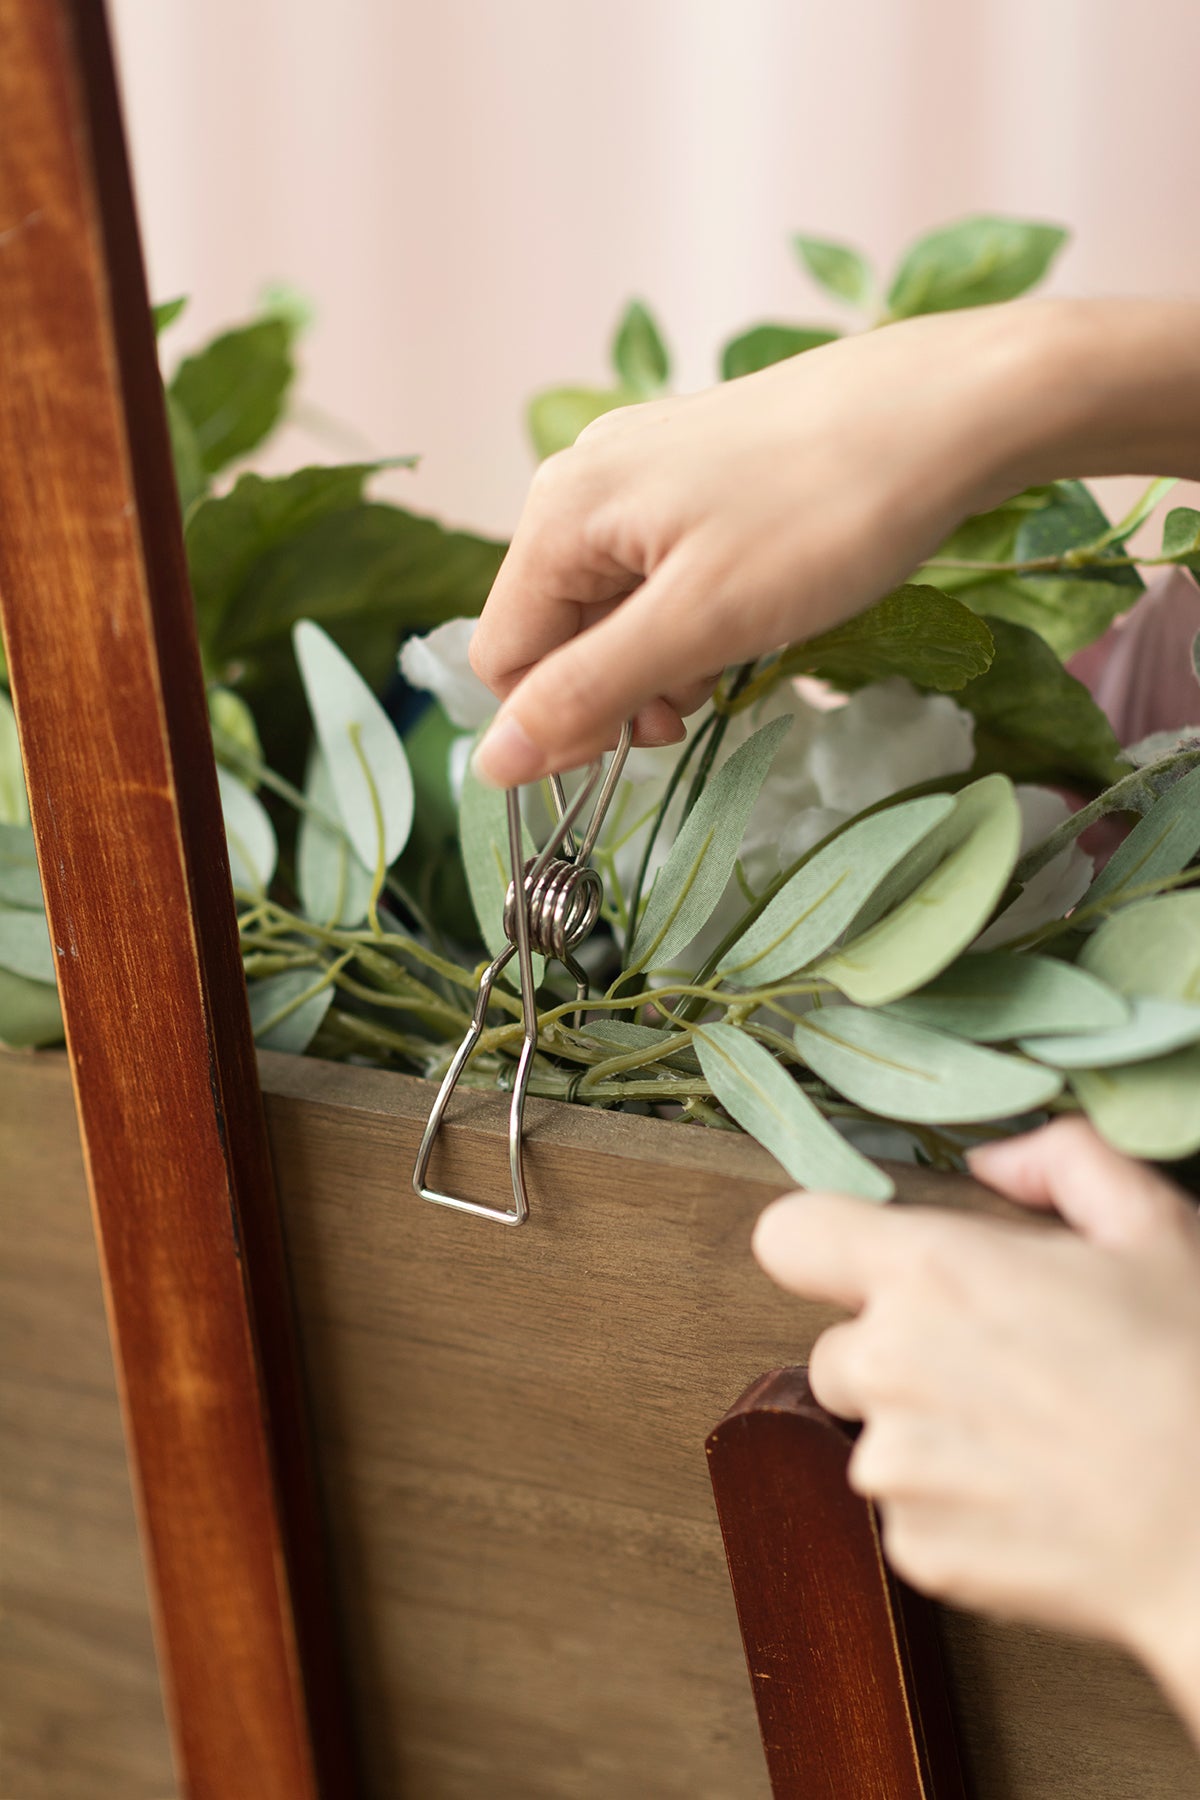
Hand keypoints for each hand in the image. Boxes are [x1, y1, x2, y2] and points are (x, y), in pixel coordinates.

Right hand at [470, 305, 1042, 783]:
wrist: (947, 407)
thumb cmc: (825, 514)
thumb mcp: (699, 623)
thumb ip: (588, 693)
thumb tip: (493, 763)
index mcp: (559, 513)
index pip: (505, 661)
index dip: (564, 721)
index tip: (651, 739)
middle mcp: (581, 482)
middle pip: (555, 631)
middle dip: (617, 688)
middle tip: (703, 705)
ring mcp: (638, 470)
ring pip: (610, 605)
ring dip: (659, 657)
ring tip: (737, 654)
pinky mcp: (693, 470)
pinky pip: (657, 569)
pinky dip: (692, 613)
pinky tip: (752, 610)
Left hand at [752, 1119, 1199, 1737]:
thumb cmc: (1198, 1373)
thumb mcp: (1154, 1229)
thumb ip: (1062, 1161)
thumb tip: (992, 1162)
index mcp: (929, 1271)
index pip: (789, 1236)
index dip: (825, 1246)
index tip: (865, 1264)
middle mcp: (888, 1365)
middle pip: (836, 1348)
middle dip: (896, 1355)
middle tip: (999, 1368)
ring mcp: (895, 1466)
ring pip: (873, 1435)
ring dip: (926, 1437)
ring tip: (1031, 1439)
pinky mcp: (916, 1550)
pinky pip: (907, 1514)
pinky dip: (954, 1510)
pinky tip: (1035, 1498)